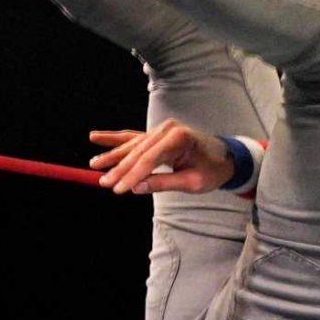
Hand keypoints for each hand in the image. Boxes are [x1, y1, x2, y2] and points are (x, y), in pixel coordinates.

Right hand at [88, 122, 233, 195]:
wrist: (226, 157)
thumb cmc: (213, 170)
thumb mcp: (192, 182)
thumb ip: (163, 183)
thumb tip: (135, 188)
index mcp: (179, 138)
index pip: (150, 159)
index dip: (132, 175)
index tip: (118, 189)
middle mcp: (168, 129)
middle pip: (138, 151)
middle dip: (119, 168)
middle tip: (102, 182)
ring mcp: (162, 129)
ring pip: (133, 144)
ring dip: (113, 155)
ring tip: (94, 164)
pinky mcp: (157, 134)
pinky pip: (134, 137)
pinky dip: (116, 139)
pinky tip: (96, 137)